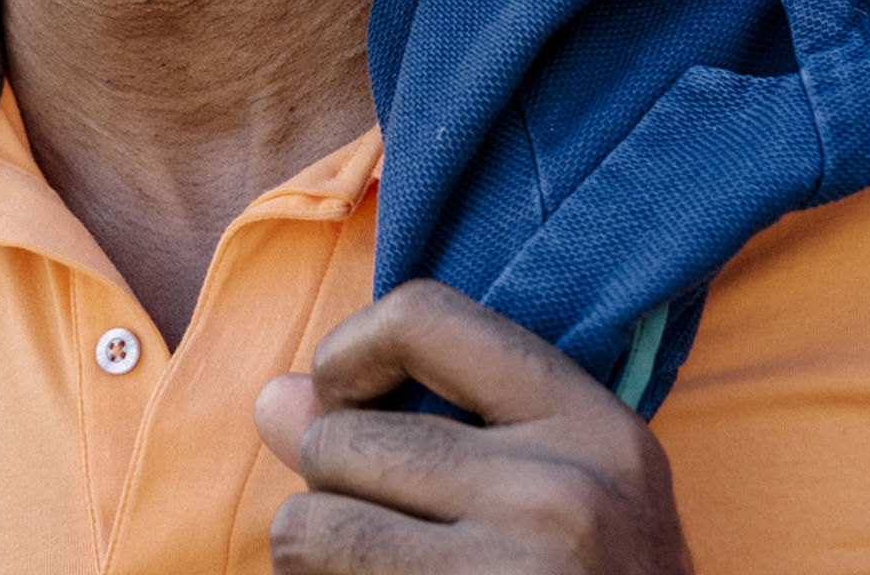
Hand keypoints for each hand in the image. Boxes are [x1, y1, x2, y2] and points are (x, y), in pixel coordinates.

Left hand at [253, 282, 690, 573]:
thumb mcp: (561, 494)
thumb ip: (432, 429)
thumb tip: (275, 400)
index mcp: (595, 429)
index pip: (424, 318)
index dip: (351, 353)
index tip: (349, 403)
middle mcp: (563, 498)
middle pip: (341, 440)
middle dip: (336, 489)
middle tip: (398, 541)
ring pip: (307, 527)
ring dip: (318, 560)